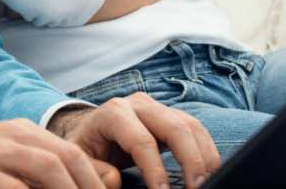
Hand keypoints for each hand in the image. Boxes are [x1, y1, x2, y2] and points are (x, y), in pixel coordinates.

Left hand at [52, 93, 220, 188]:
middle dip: (190, 161)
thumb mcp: (80, 158)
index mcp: (113, 113)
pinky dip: (205, 151)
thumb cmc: (86, 147)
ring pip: (191, 126)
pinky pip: (195, 129)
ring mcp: (156, 108)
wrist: (89, 131)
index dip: (155, 170)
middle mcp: (137, 104)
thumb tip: (113, 179)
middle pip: (174, 127)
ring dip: (204, 157)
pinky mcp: (169, 115)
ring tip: (204, 184)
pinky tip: (206, 172)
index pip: (142, 141)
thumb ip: (94, 169)